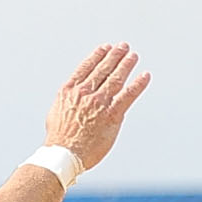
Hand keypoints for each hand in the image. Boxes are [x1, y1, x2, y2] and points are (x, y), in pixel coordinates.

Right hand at [44, 42, 152, 171]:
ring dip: (126, 65)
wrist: (64, 154)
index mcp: (69, 91)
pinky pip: (128, 95)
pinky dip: (138, 84)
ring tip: (133, 56)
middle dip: (115, 56)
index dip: (97, 56)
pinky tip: (145, 76)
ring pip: (116, 78)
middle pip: (103, 69)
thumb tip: (74, 96)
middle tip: (123, 47)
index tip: (105, 47)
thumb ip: (68, 101)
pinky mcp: (112, 115)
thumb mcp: (56, 112)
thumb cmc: (59, 138)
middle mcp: (84, 93)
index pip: (86, 67)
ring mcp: (99, 103)